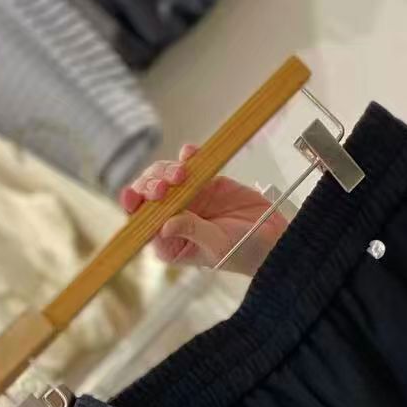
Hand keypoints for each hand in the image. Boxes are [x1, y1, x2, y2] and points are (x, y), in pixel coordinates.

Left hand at [119, 143, 287, 276]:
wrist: (272, 237)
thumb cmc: (243, 252)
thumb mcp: (216, 247)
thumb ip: (191, 231)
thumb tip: (165, 226)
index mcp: (168, 243)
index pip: (142, 223)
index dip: (135, 207)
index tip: (134, 195)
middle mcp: (172, 218)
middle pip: (149, 195)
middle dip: (152, 185)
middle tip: (167, 185)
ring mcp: (187, 198)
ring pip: (164, 176)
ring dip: (168, 170)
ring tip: (183, 172)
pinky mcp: (204, 181)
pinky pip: (188, 163)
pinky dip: (186, 155)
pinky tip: (189, 154)